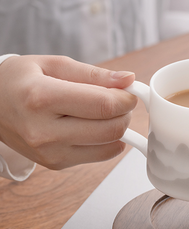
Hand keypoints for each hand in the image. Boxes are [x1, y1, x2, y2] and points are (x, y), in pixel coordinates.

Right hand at [0, 55, 137, 168]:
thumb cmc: (19, 81)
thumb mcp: (53, 65)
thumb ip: (93, 74)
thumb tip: (127, 79)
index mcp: (42, 98)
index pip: (103, 105)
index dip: (126, 98)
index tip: (129, 91)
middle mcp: (44, 130)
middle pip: (110, 128)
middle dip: (125, 112)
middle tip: (120, 99)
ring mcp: (49, 152)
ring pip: (108, 145)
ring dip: (118, 127)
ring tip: (106, 111)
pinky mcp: (55, 164)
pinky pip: (99, 156)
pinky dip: (108, 142)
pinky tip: (97, 127)